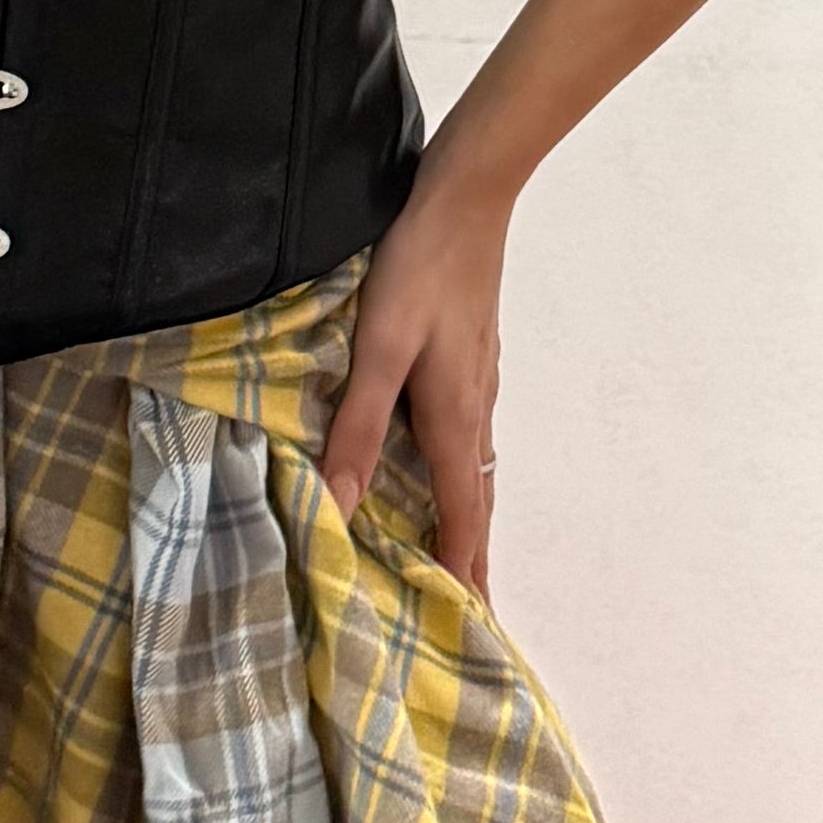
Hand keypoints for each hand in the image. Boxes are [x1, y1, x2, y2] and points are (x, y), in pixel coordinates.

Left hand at [319, 168, 509, 596]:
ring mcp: (479, 382)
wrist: (467, 197)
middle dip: (472, 559)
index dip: (461, 571)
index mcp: (454, 419)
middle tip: (472, 613)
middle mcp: (475, 410)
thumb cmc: (419, 269)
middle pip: (478, 502)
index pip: (463, 516)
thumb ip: (357, 427)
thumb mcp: (379, 349)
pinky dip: (461, 474)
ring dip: (467, 518)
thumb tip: (343, 508)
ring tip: (457, 556)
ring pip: (475, 468)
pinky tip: (440, 465)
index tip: (467, 626)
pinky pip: (468, 436)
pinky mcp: (471, 357)